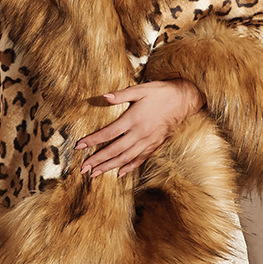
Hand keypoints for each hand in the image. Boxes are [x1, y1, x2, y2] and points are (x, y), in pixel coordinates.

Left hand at [75, 80, 203, 177]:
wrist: (183, 100)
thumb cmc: (160, 92)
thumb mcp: (140, 89)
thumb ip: (121, 95)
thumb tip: (104, 97)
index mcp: (133, 118)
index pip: (109, 133)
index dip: (93, 140)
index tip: (79, 146)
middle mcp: (139, 133)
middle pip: (115, 150)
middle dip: (98, 160)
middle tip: (83, 169)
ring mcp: (148, 141)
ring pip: (126, 158)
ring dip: (109, 167)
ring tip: (96, 174)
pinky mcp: (154, 145)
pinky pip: (140, 159)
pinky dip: (129, 167)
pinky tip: (119, 174)